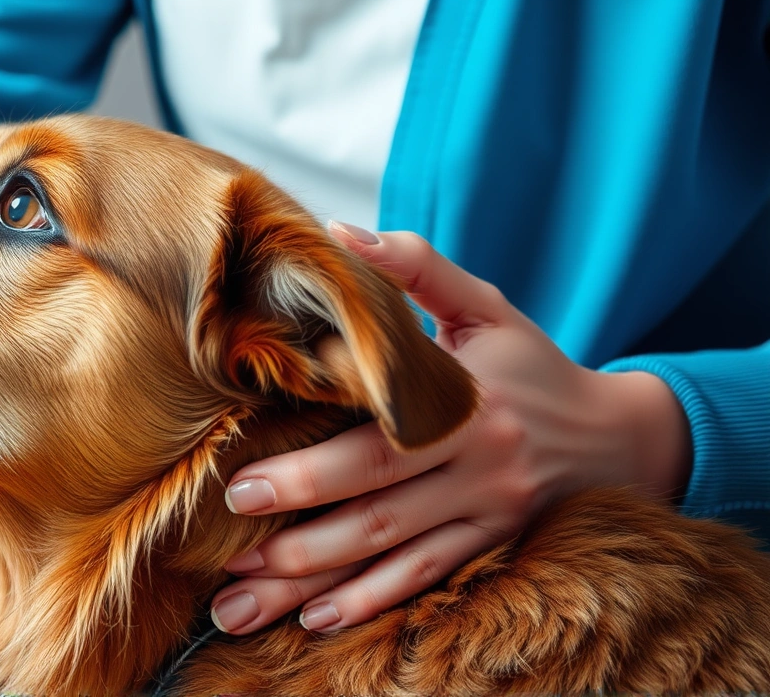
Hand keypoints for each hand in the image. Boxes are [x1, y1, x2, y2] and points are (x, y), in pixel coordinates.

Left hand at [208, 225, 691, 636]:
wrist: (623, 435)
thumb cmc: (533, 363)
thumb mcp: (483, 305)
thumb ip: (414, 266)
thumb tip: (336, 233)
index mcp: (468, 407)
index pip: (378, 446)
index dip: (310, 473)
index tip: (241, 488)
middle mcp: (479, 469)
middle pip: (378, 511)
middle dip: (299, 536)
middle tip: (229, 556)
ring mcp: (489, 515)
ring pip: (394, 557)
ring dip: (318, 583)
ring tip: (247, 602)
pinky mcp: (494, 546)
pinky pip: (428, 581)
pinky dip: (373, 604)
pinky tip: (317, 619)